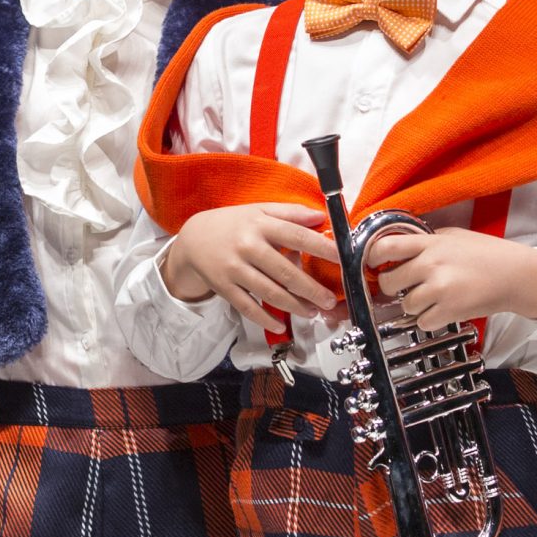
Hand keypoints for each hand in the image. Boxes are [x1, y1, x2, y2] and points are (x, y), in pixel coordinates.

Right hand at [160, 204, 338, 328]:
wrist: (193, 239)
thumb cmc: (233, 224)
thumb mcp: (259, 210)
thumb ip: (290, 213)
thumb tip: (321, 217)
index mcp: (260, 224)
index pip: (297, 236)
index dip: (322, 248)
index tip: (343, 259)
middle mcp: (248, 246)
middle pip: (285, 272)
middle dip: (311, 289)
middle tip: (330, 300)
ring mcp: (234, 269)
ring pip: (269, 293)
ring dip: (294, 306)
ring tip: (312, 312)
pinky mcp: (224, 287)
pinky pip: (248, 307)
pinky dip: (265, 319)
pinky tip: (281, 326)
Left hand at [365, 229, 536, 329]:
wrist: (516, 275)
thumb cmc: (488, 254)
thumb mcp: (453, 236)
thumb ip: (425, 241)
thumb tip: (397, 248)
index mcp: (431, 243)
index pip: (385, 247)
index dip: (372, 257)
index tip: (373, 263)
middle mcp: (432, 265)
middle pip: (388, 282)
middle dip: (392, 287)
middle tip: (403, 285)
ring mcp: (440, 289)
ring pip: (404, 305)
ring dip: (413, 305)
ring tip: (430, 297)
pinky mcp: (449, 311)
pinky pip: (421, 322)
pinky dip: (427, 320)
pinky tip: (440, 309)